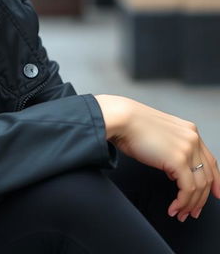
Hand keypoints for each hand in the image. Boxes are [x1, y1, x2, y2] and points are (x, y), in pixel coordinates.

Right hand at [95, 94, 219, 221]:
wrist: (121, 119)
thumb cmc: (130, 124)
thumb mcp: (159, 135)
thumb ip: (171, 150)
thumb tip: (173, 170)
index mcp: (189, 130)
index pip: (209, 160)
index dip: (214, 181)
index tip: (214, 193)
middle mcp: (192, 139)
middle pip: (206, 176)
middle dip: (201, 199)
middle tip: (193, 211)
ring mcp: (187, 149)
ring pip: (199, 186)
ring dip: (190, 204)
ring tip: (181, 213)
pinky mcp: (178, 160)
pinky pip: (187, 189)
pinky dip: (182, 202)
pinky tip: (174, 208)